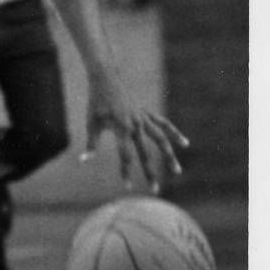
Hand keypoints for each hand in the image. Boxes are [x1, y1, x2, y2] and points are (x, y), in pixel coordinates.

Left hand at [81, 67, 189, 192]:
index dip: (126, 172)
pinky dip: (174, 133)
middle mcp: (135, 125)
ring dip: (169, 156)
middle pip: (145, 153)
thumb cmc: (96, 102)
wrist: (106, 78)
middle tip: (154, 190)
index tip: (127, 187)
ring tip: (177, 171)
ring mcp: (143, 118)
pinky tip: (185, 143)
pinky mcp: (146, 112)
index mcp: (121, 128)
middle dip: (149, 172)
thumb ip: (91, 144)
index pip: (125, 155)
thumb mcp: (91, 123)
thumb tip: (84, 162)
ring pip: (161, 139)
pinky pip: (164, 124)